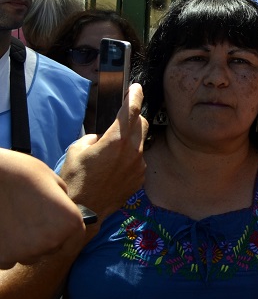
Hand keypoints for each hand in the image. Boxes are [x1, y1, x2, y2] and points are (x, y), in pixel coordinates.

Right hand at [0, 150, 85, 267]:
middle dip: (46, 238)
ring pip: (30, 256)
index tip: (60, 234)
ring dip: (26, 245)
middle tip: (34, 221)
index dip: (68, 238)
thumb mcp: (55, 183)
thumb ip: (63, 204)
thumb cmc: (23, 174)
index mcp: (70, 222)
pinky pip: (9, 260)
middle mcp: (51, 241)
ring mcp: (25, 252)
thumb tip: (61, 216)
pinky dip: (7, 249)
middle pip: (52, 249)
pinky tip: (4, 232)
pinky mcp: (3, 257)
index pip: (75, 243)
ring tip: (16, 223)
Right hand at [59, 83, 148, 219]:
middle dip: (133, 118)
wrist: (83, 211)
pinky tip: (114, 167)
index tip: (136, 88)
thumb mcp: (76, 150)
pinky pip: (139, 160)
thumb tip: (101, 138)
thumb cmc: (75, 180)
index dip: (134, 96)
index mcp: (116, 140)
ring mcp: (139, 165)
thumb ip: (93, 137)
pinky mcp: (140, 178)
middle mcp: (133, 151)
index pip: (131, 110)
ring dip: (131, 140)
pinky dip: (130, 158)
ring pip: (141, 142)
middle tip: (120, 121)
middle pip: (141, 123)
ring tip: (111, 152)